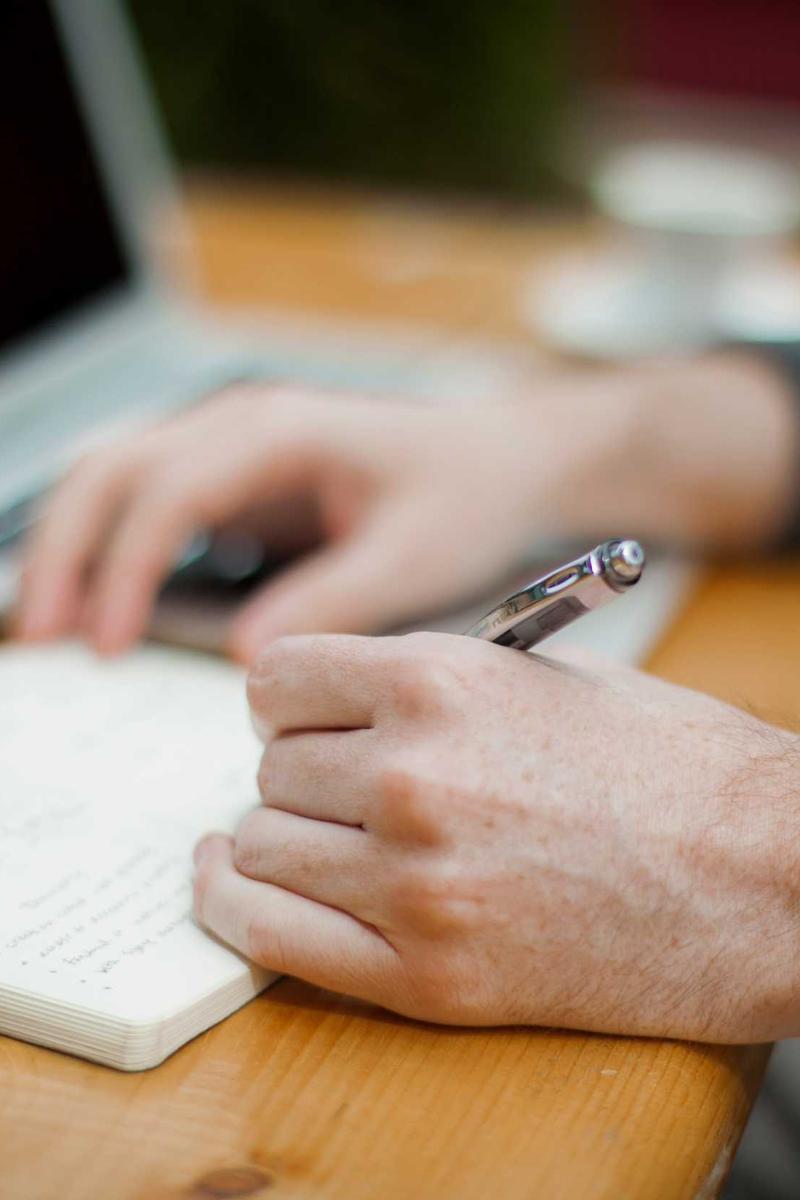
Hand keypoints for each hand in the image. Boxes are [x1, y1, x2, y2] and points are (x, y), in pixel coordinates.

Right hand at [16, 382, 622, 659]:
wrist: (505, 461)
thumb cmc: (466, 496)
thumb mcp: (412, 557)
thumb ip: (331, 602)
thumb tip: (247, 657)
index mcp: (281, 432)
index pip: (170, 490)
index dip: (125, 567)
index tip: (107, 644)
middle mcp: (242, 425)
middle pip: (114, 469)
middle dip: (64, 549)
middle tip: (39, 637)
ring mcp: (233, 446)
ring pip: (116, 477)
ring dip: (71, 543)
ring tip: (45, 625)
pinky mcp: (236, 479)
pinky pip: (149, 502)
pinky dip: (109, 547)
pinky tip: (98, 603)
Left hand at [193, 631, 799, 1041]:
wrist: (764, 876)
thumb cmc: (670, 765)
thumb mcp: (546, 676)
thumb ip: (430, 680)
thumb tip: (340, 698)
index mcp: (440, 681)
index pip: (277, 679)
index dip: (286, 699)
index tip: (300, 717)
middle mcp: (412, 774)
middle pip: (271, 767)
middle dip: (300, 770)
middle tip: (340, 784)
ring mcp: (416, 881)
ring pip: (262, 847)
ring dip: (279, 838)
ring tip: (321, 836)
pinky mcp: (429, 975)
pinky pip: (275, 938)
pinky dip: (237, 908)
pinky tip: (235, 884)